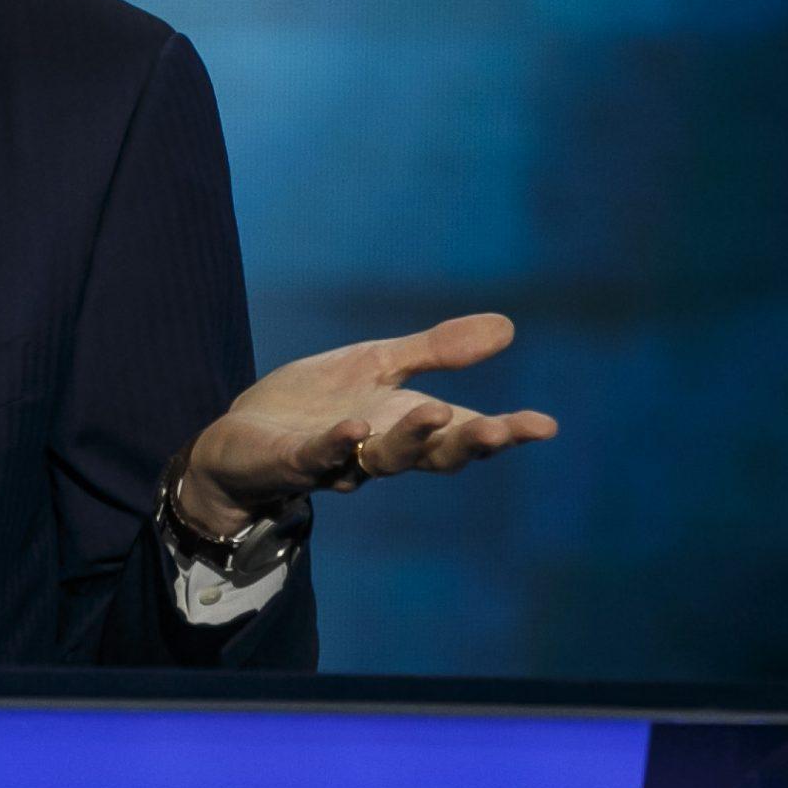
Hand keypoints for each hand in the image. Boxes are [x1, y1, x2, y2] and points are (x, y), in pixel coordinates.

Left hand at [177, 313, 556, 536]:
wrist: (242, 437)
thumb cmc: (317, 404)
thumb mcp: (378, 365)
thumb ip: (436, 351)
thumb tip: (508, 327)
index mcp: (405, 425)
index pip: (462, 432)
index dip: (503, 432)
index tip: (545, 425)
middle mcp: (380, 450)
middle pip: (432, 454)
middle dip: (468, 442)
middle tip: (502, 430)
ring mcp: (337, 460)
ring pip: (381, 458)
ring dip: (409, 438)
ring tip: (434, 412)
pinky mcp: (292, 460)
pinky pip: (317, 456)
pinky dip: (336, 444)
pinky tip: (353, 428)